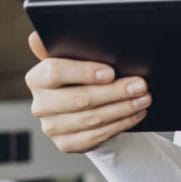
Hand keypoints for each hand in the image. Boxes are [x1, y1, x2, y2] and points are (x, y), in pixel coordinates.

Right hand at [25, 31, 150, 152]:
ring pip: (92, 119)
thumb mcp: (75, 57)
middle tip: (140, 85)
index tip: (110, 72)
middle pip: (80, 98)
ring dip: (123, 108)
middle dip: (115, 92)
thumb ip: (66, 45)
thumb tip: (40, 37)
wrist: (82, 106)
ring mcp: (51, 127)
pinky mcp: (65, 144)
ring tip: (143, 98)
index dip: (84, 72)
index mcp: (37, 78)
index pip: (55, 72)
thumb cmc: (81, 75)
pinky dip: (120, 124)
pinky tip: (135, 114)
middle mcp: (40, 105)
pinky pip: (96, 136)